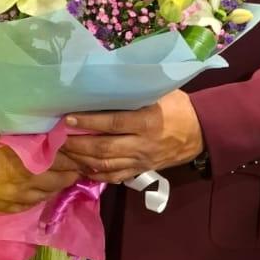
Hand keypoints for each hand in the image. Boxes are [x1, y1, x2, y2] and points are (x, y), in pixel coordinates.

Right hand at [0, 100, 79, 212]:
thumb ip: (10, 107)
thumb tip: (28, 93)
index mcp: (26, 157)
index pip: (62, 154)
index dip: (74, 146)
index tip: (83, 136)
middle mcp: (26, 181)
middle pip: (61, 175)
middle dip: (73, 165)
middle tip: (83, 154)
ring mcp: (14, 197)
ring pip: (48, 192)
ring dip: (61, 181)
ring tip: (71, 170)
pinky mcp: (2, 206)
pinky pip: (32, 203)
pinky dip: (44, 194)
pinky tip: (46, 188)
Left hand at [63, 89, 203, 182]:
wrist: (202, 132)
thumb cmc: (179, 106)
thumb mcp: (161, 93)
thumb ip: (136, 93)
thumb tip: (106, 83)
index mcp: (148, 122)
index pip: (113, 123)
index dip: (89, 122)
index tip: (67, 118)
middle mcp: (143, 144)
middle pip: (104, 148)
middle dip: (77, 144)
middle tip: (57, 137)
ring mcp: (142, 161)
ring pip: (107, 165)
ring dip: (82, 160)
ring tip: (63, 152)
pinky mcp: (142, 170)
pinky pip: (115, 176)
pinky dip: (96, 174)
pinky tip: (81, 167)